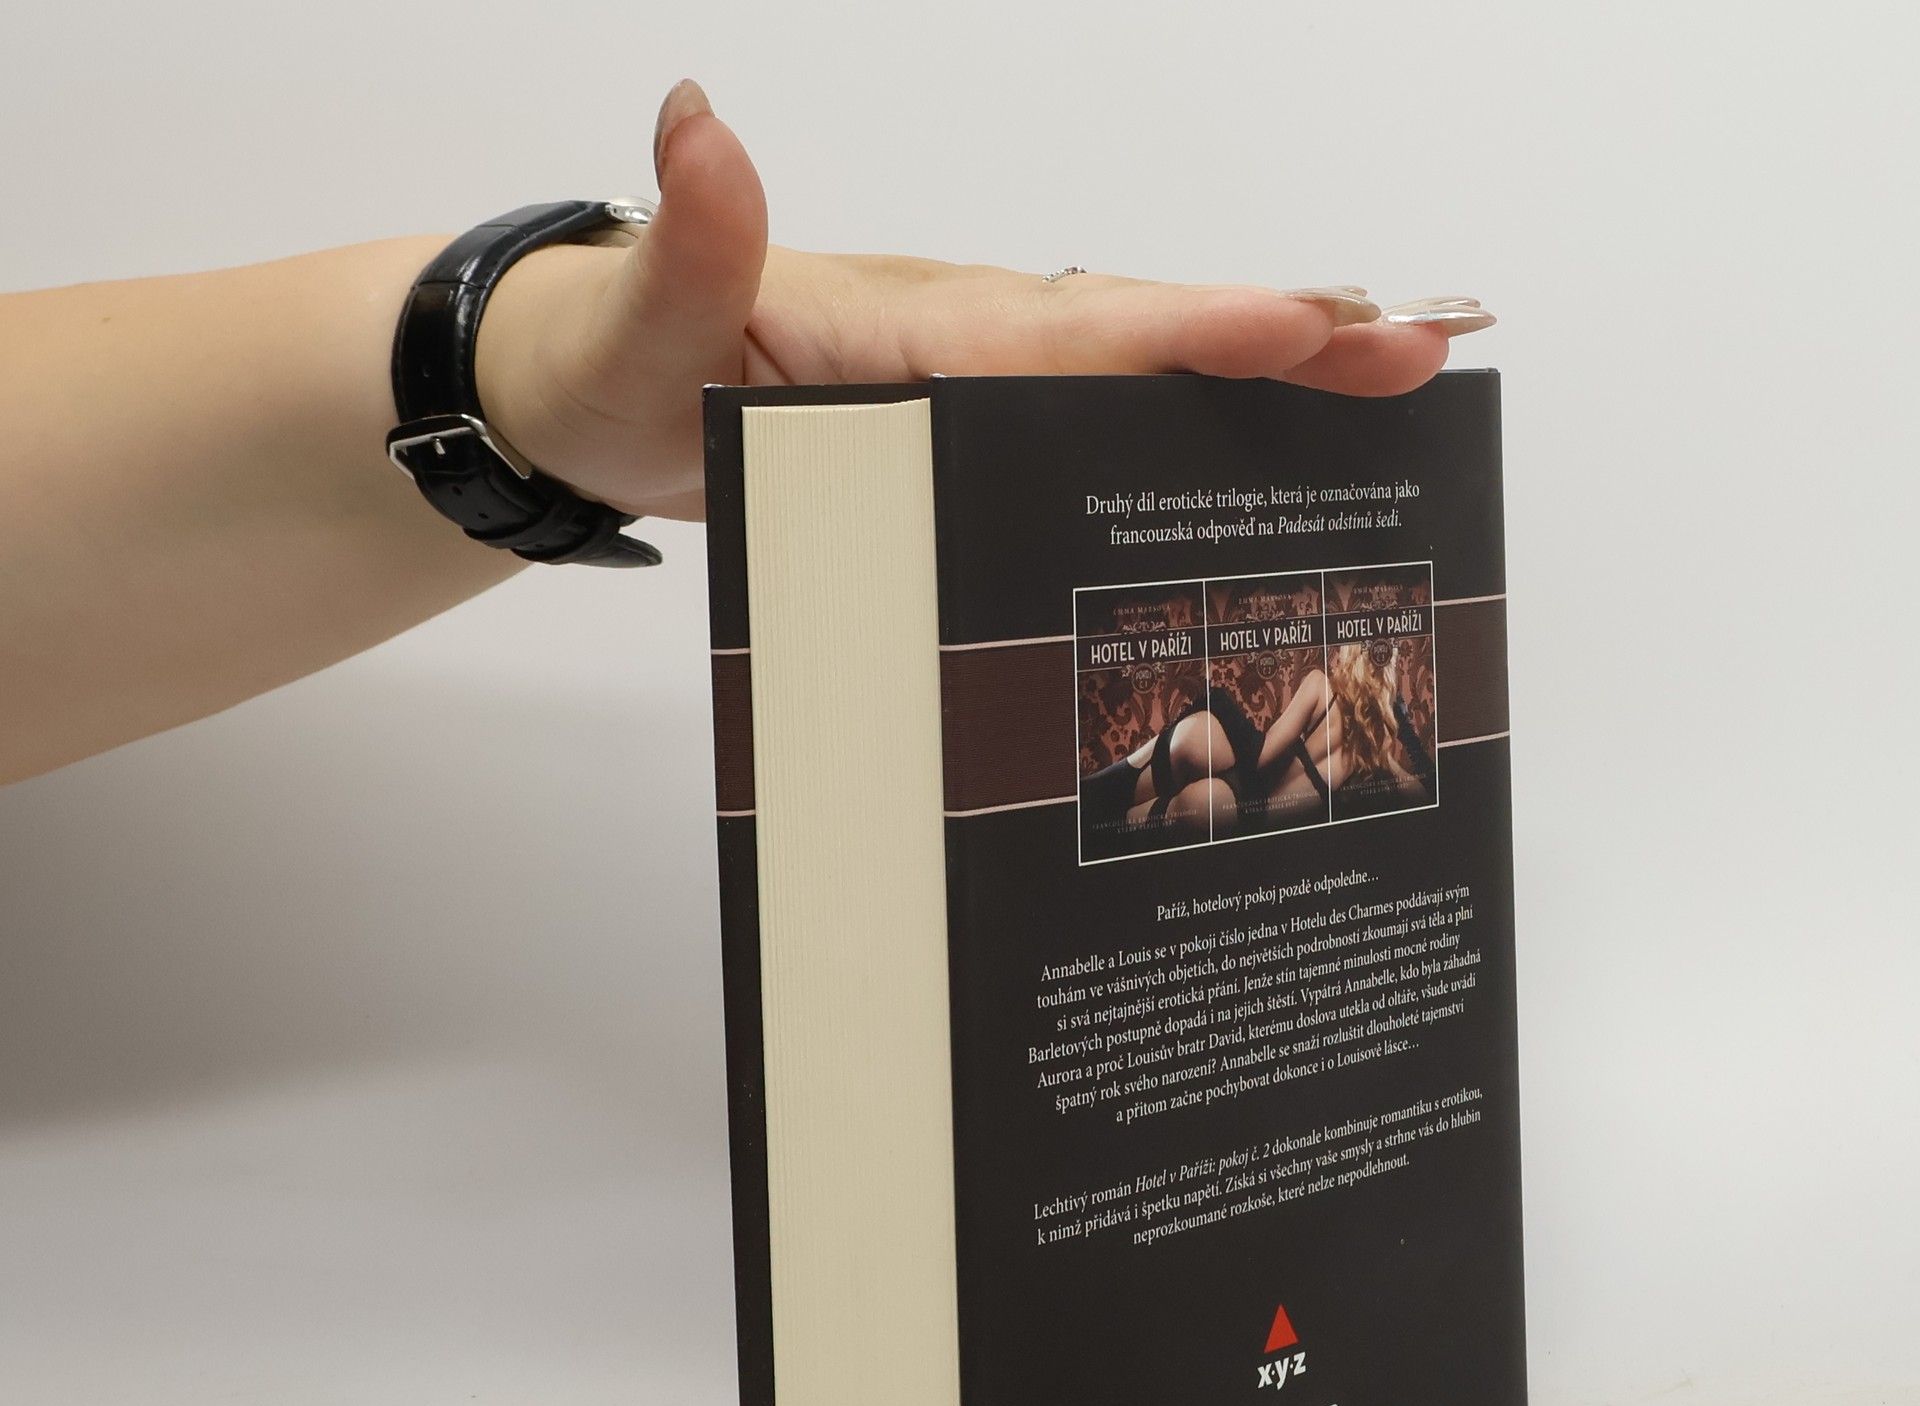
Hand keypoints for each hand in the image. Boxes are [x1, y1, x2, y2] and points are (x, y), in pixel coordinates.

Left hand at [476, 81, 1495, 523]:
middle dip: (1281, 339)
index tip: (1298, 324)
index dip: (1180, 333)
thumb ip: (685, 243)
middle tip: (1423, 344)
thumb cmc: (618, 369)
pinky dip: (1194, 410)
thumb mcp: (635, 321)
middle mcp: (959, 334)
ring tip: (1396, 372)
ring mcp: (973, 367)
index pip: (1060, 333)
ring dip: (1269, 370)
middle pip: (1138, 334)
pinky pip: (1100, 406)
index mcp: (903, 325)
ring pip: (1139, 365)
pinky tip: (1265, 439)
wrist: (597, 391)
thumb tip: (699, 129)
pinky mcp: (971, 404)